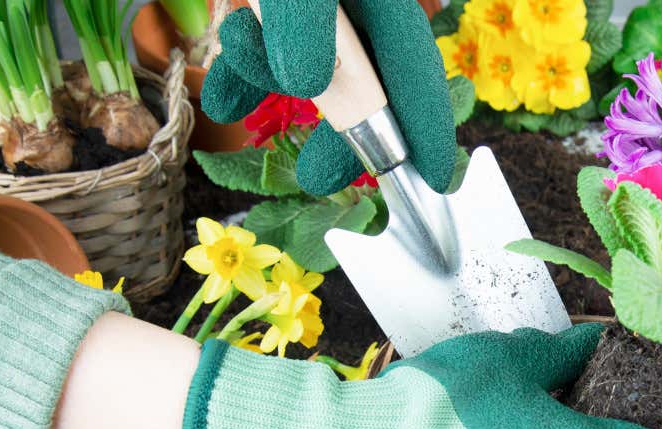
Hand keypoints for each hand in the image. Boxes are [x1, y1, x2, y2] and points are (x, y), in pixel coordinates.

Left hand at [201, 0, 455, 195]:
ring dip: (275, 86)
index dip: (425, 121)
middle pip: (366, 68)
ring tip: (238, 102)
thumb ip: (305, 19)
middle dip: (341, 122)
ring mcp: (304, 0)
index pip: (413, 61)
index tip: (434, 177)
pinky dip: (249, 67)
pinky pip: (269, 37)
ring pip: (309, 56)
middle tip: (322, 175)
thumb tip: (313, 83)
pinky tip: (227, 97)